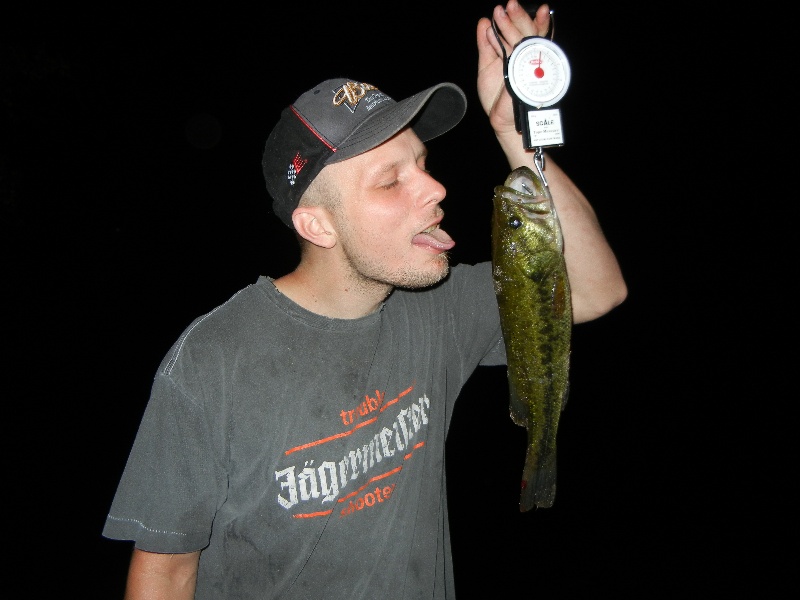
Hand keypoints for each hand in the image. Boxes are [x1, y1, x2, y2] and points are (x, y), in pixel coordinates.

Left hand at [476, 2, 551, 138]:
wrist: (500, 119)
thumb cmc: (497, 96)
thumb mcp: (487, 64)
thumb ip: (486, 44)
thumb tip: (484, 22)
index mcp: (521, 55)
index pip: (526, 32)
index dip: (523, 18)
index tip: (510, 6)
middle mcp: (527, 59)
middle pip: (528, 33)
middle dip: (519, 17)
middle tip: (509, 4)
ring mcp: (528, 67)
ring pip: (526, 41)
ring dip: (513, 24)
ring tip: (500, 12)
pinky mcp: (525, 77)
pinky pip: (517, 57)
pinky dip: (503, 44)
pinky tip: (493, 33)